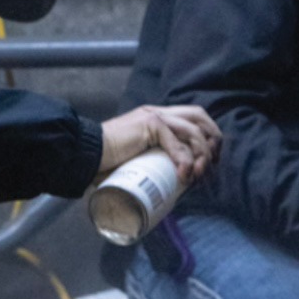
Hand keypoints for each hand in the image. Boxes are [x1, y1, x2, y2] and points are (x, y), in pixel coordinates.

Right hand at [99, 105, 220, 183]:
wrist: (86, 154)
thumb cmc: (106, 162)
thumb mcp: (137, 159)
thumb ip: (152, 162)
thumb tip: (171, 186)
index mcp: (156, 118)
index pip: (192, 118)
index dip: (207, 137)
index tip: (208, 162)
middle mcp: (158, 112)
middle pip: (199, 116)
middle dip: (212, 141)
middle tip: (210, 166)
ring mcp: (154, 116)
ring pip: (192, 130)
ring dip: (201, 154)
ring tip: (196, 175)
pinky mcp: (149, 124)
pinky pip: (176, 141)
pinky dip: (184, 160)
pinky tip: (183, 175)